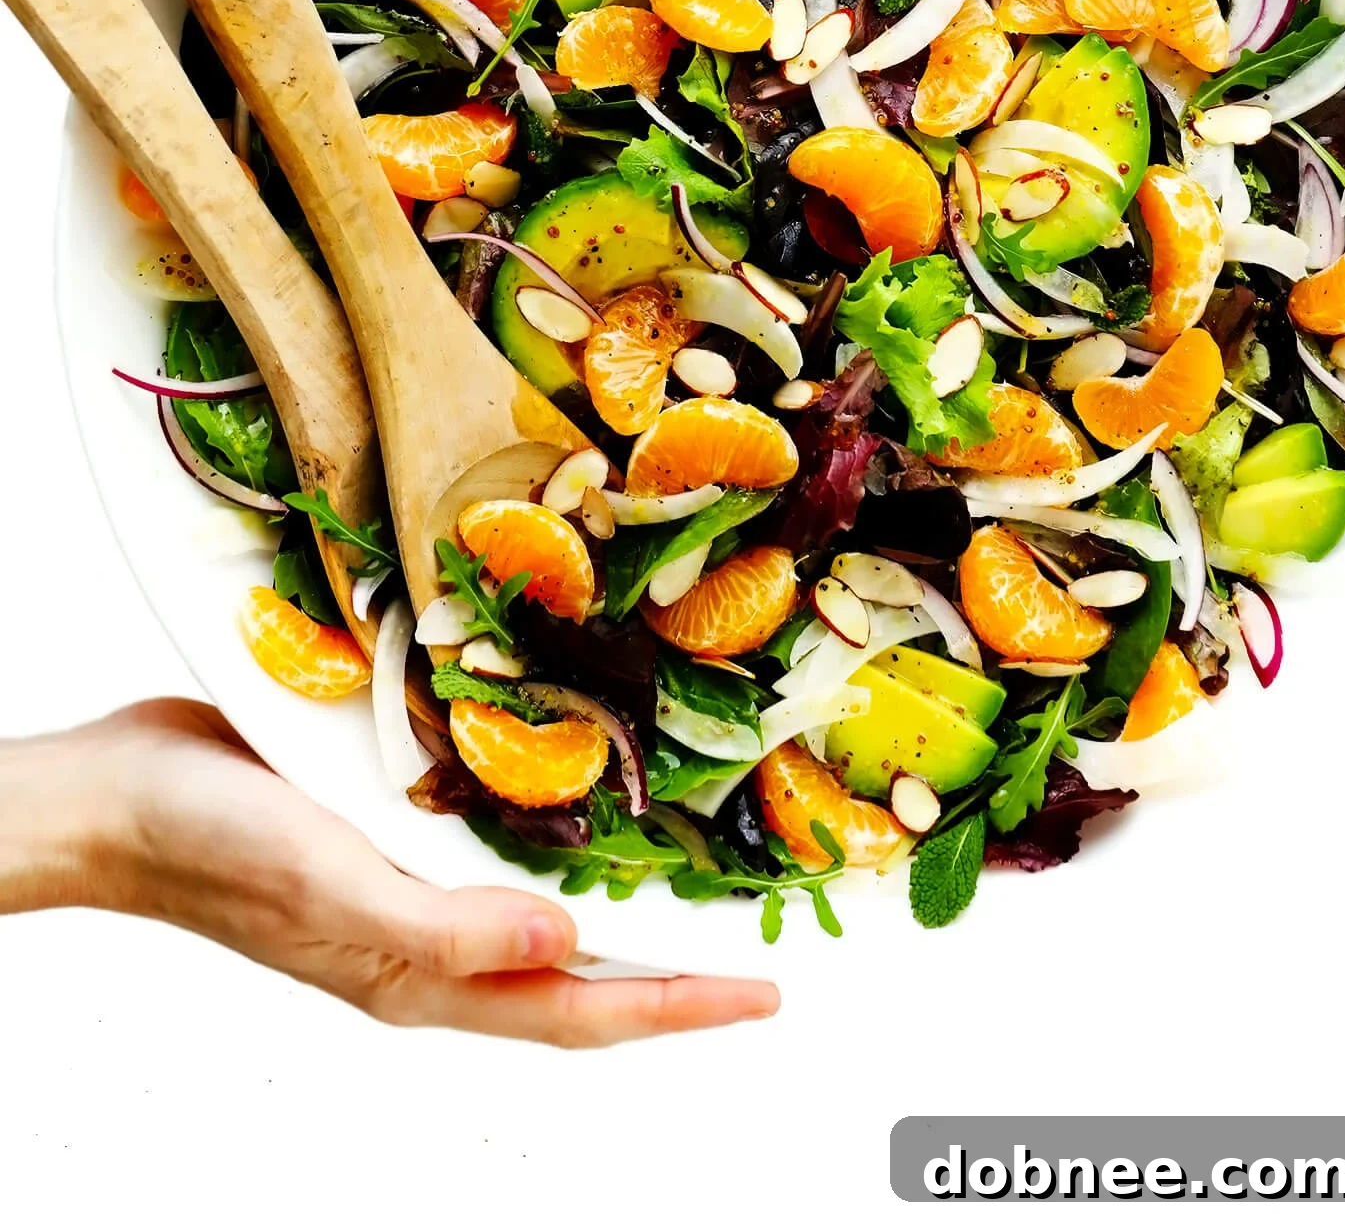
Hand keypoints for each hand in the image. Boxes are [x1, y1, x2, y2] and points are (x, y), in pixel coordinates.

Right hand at [0, 700, 777, 1044]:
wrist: (122, 796)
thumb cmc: (213, 848)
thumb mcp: (331, 890)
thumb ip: (446, 930)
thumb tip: (569, 949)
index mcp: (423, 976)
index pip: (579, 1008)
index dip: (676, 1004)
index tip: (762, 992)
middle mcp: (428, 942)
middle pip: (576, 975)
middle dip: (668, 970)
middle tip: (755, 943)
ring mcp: (408, 890)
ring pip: (541, 914)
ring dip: (618, 907)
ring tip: (693, 878)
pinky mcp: (389, 832)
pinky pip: (494, 853)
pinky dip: (552, 843)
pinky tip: (575, 803)